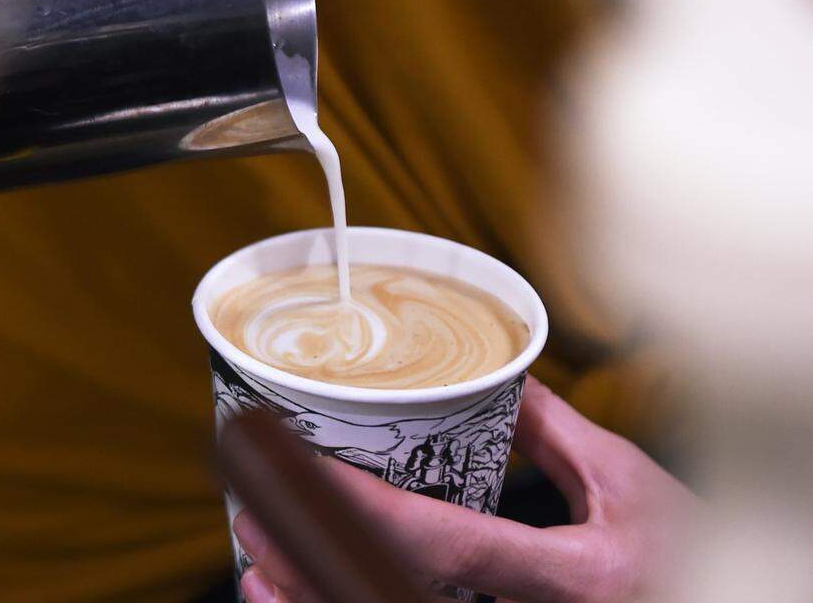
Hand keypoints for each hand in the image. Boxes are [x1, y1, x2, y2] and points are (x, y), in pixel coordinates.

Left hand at [233, 377, 699, 602]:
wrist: (708, 601)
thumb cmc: (681, 558)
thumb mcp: (629, 487)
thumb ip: (555, 433)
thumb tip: (497, 376)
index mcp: (573, 576)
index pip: (442, 544)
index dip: (356, 507)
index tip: (293, 463)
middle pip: (390, 598)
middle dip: (306, 557)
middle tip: (249, 507)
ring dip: (307, 600)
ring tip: (253, 561)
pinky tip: (292, 599)